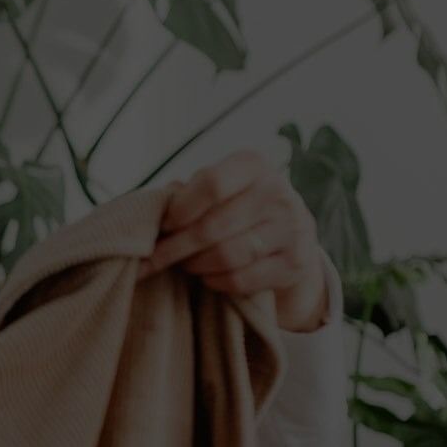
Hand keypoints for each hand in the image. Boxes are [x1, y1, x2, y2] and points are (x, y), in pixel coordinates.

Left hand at [138, 148, 332, 331]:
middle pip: (213, 226)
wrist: (292, 237)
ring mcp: (291, 228)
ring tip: (185, 264)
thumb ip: (187, 195)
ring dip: (196, 265)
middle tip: (154, 259)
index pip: (212, 184)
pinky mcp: (294, 263)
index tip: (162, 226)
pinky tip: (209, 277)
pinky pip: (242, 279)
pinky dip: (217, 282)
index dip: (180, 209)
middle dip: (175, 247)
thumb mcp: (218, 191)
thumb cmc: (238, 209)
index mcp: (253, 165)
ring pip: (227, 256)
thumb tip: (151, 211)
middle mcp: (277, 192)